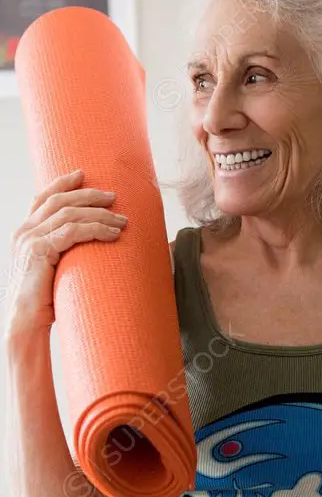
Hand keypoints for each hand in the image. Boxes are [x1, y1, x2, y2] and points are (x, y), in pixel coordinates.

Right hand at [4, 169, 127, 335]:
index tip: (82, 174)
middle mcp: (24, 231)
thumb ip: (62, 252)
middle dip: (88, 195)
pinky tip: (112, 234)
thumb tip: (91, 245)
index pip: (42, 198)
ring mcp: (29, 240)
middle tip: (114, 196)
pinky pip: (72, 232)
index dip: (62, 183)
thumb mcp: (52, 269)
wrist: (26, 323)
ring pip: (69, 214)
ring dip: (99, 214)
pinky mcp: (39, 251)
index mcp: (25, 232)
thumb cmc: (45, 300)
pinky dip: (95, 229)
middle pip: (59, 201)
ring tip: (122, 221)